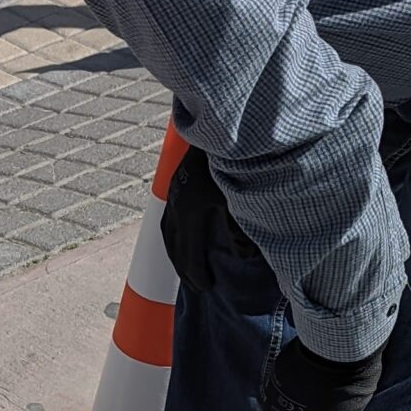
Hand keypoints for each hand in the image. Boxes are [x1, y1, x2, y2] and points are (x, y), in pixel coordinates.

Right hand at [161, 145, 257, 294]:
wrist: (224, 122)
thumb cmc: (238, 157)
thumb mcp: (242, 194)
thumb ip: (241, 228)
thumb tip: (242, 256)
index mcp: (191, 208)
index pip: (189, 251)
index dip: (196, 273)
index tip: (206, 288)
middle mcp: (177, 201)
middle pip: (174, 244)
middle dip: (183, 268)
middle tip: (196, 287)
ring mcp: (175, 189)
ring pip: (167, 230)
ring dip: (175, 252)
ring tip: (186, 266)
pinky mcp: (178, 180)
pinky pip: (169, 216)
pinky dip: (175, 233)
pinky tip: (182, 236)